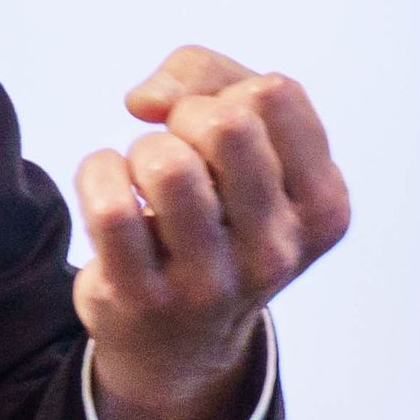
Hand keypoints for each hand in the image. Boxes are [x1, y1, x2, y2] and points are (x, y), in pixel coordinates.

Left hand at [73, 48, 347, 419]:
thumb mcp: (247, 145)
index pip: (275, 94)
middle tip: (175, 147)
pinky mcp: (143, 298)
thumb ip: (209, 80)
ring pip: (166, 163)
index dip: (225, 89)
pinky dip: (96, 174)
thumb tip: (146, 99)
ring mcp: (212, 282)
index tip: (209, 123)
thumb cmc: (216, 213)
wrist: (179, 339)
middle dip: (184, 115)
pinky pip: (110, 204)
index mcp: (323, 206)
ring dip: (140, 150)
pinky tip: (107, 189)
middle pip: (226, 124)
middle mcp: (278, 250)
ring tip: (144, 180)